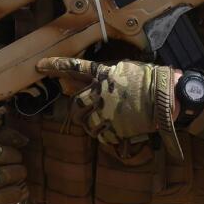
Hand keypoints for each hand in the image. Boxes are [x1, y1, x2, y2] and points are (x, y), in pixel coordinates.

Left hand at [35, 58, 174, 148]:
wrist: (164, 97)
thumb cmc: (149, 80)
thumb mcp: (126, 69)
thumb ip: (110, 74)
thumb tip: (99, 80)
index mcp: (103, 75)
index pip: (74, 68)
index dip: (55, 66)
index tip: (39, 66)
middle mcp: (100, 93)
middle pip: (77, 104)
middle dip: (78, 111)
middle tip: (83, 114)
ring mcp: (106, 111)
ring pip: (87, 123)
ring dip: (91, 126)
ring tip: (101, 125)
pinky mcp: (114, 127)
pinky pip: (102, 136)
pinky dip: (105, 137)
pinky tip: (114, 134)